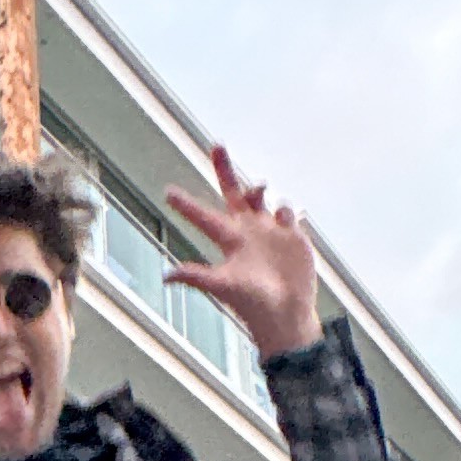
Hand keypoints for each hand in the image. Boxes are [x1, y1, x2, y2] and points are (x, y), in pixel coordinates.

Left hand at [163, 147, 320, 358]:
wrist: (286, 316)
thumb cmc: (252, 305)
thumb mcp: (223, 287)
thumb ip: (198, 277)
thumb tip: (167, 275)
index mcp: (229, 241)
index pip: (204, 217)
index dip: (186, 205)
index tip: (168, 192)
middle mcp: (247, 231)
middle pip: (233, 193)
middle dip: (225, 169)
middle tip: (216, 144)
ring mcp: (270, 232)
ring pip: (262, 198)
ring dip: (259, 189)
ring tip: (261, 189)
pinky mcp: (293, 236)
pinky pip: (288, 212)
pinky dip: (287, 210)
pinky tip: (288, 217)